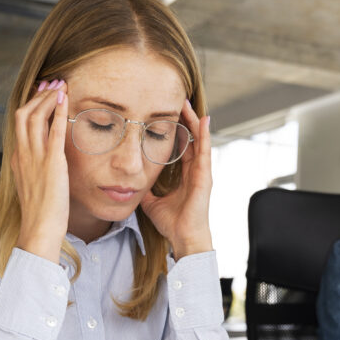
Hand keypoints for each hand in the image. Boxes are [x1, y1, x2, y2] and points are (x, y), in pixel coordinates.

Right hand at [11, 80, 70, 262]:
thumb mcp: (35, 186)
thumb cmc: (42, 213)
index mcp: (18, 159)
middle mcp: (22, 154)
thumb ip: (37, 170)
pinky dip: (57, 112)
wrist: (39, 228)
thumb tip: (47, 163)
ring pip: (33, 117)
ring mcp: (34, 158)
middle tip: (51, 83)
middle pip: (23, 114)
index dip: (31, 105)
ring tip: (59, 86)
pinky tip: (65, 99)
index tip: (42, 94)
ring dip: (47, 98)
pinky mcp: (51, 164)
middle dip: (37, 95)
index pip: (20, 124)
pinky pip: (52, 131)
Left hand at [141, 100, 212, 259]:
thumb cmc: (172, 224)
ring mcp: (202, 173)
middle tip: (178, 101)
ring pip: (199, 140)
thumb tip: (134, 184)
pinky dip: (205, 134)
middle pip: (191, 139)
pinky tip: (204, 119)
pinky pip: (204, 150)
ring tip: (188, 103)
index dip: (177, 130)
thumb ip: (146, 191)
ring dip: (194, 121)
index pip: (182, 147)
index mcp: (186, 176)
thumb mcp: (152, 202)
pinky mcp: (205, 176)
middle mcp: (196, 171)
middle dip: (186, 120)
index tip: (168, 115)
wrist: (183, 237)